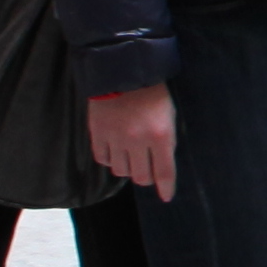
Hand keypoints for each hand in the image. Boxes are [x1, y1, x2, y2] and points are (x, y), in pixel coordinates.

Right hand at [87, 82, 176, 196]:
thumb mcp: (168, 116)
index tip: (166, 196)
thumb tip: (162, 168)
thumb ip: (166, 142)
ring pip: (121, 171)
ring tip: (131, 156)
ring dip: (128, 167)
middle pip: (141, 176)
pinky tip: (115, 150)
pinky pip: (103, 159)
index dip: (166, 187)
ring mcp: (116, 138)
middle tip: (147, 170)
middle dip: (146, 177)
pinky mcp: (98, 134)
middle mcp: (138, 140)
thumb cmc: (153, 92)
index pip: (164, 172)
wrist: (123, 70)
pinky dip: (109, 159)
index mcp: (161, 135)